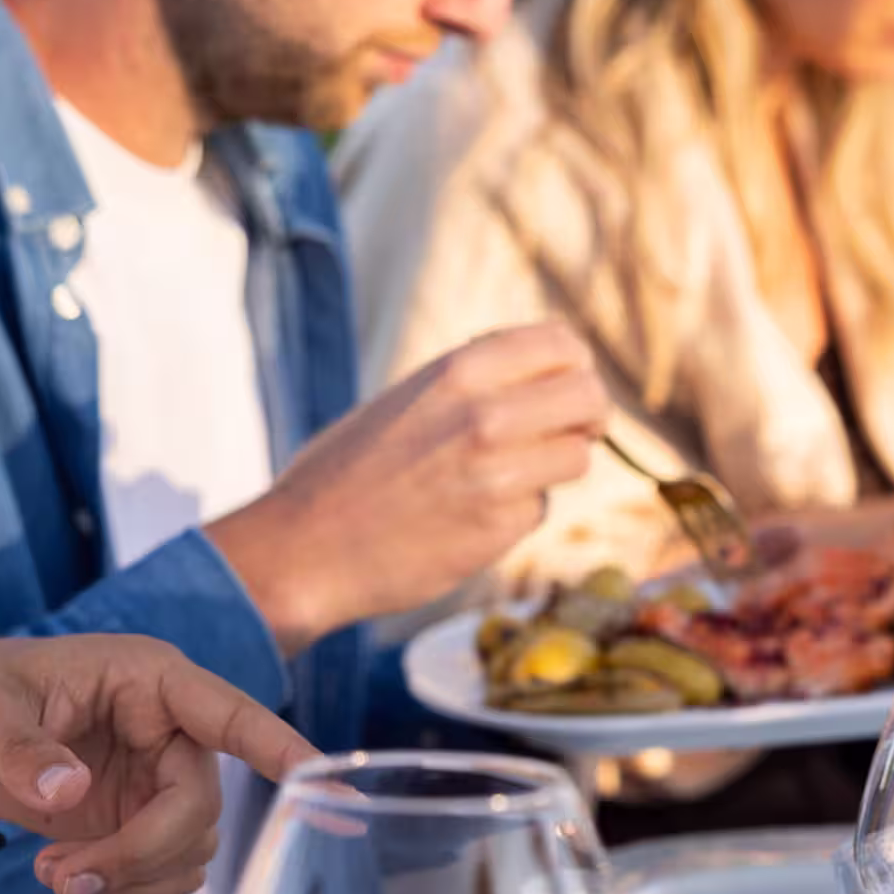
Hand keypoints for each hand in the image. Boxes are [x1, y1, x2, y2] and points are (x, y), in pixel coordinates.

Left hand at [0, 633, 314, 893]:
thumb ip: (22, 752)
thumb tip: (68, 791)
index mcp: (149, 681)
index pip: (231, 714)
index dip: (280, 749)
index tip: (329, 788)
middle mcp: (170, 729)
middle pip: (201, 805)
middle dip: (140, 852)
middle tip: (62, 877)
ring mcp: (160, 778)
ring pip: (192, 845)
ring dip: (130, 877)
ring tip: (53, 875)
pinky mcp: (142, 819)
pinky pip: (168, 869)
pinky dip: (126, 888)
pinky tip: (67, 876)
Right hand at [214, 322, 606, 644]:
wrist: (304, 549)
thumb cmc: (344, 473)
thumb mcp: (406, 399)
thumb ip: (469, 384)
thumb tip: (537, 378)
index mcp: (459, 370)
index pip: (563, 344)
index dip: (574, 367)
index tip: (565, 386)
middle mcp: (485, 414)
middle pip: (590, 396)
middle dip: (588, 416)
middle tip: (570, 433)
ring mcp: (497, 474)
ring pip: (578, 456)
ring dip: (555, 468)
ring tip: (511, 477)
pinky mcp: (499, 528)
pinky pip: (540, 509)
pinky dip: (518, 513)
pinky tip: (473, 518)